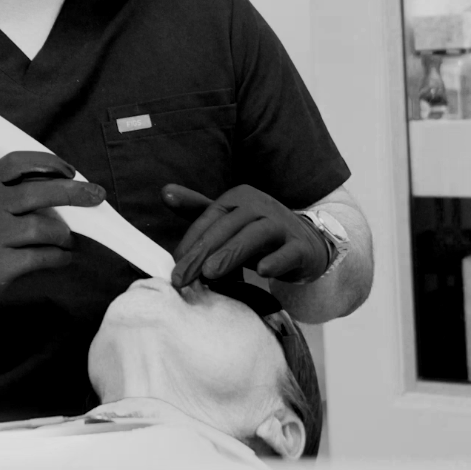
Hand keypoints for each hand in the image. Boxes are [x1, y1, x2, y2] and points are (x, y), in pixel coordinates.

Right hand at [0, 151, 105, 335]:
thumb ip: (10, 199)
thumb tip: (63, 191)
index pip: (14, 163)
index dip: (46, 162)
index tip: (70, 170)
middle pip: (36, 192)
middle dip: (73, 192)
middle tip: (97, 195)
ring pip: (42, 227)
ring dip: (64, 234)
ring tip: (68, 241)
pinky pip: (40, 257)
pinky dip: (59, 257)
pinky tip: (64, 258)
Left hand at [161, 183, 329, 289]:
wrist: (305, 242)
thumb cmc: (257, 232)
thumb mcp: (227, 220)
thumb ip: (196, 208)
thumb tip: (164, 192)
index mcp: (239, 197)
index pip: (209, 217)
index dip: (190, 241)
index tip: (174, 265)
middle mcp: (260, 205)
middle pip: (228, 227)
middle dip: (202, 252)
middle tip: (182, 277)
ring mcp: (282, 224)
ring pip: (255, 235)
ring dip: (232, 253)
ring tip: (211, 274)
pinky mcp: (301, 246)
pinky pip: (288, 252)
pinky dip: (276, 260)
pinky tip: (262, 271)